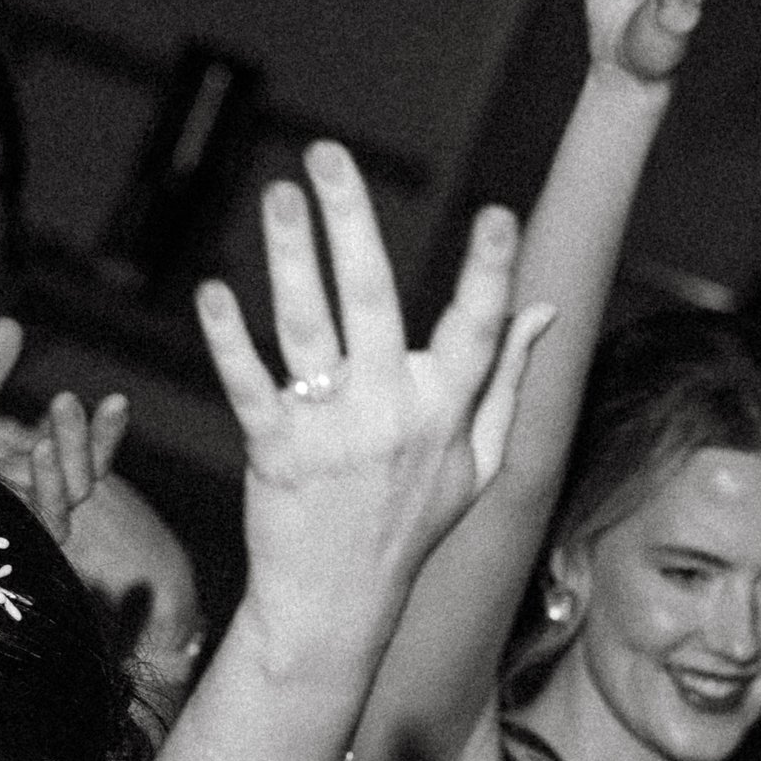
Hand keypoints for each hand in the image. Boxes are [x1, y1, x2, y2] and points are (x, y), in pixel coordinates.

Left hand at [0, 339, 203, 670]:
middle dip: (81, 439)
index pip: (83, 461)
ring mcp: (23, 535)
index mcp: (29, 483)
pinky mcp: (11, 555)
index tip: (118, 398)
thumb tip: (10, 321)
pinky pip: (42, 527)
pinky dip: (45, 491)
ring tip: (44, 436)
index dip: (104, 434)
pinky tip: (37, 455)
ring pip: (68, 504)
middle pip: (83, 480)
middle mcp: (33, 511)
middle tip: (65, 399)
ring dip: (64, 463)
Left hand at [194, 146, 549, 655]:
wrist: (339, 605)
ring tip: (277, 196)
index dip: (493, 273)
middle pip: (373, 299)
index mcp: (448, 409)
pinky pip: (251, 385)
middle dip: (351, 221)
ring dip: (289, 257)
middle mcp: (392, 413)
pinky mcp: (275, 450)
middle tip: (329, 155)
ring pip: (307, 328)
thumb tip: (546, 309)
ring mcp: (331, 431)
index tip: (499, 215)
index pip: (478, 329)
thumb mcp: (479, 461)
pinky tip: (213, 293)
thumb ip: (509, 379)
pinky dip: (230, 340)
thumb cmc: (412, 524)